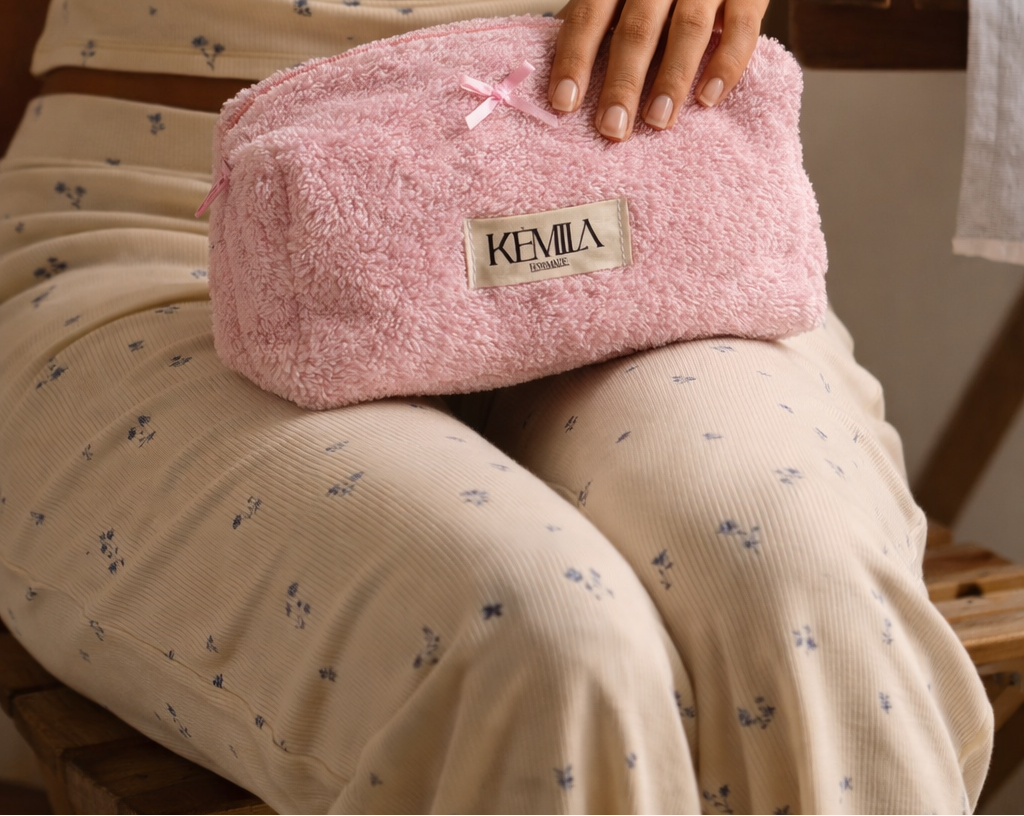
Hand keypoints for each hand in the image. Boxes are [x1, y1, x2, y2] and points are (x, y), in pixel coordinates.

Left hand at [548, 0, 770, 140]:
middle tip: (612, 128)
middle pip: (638, 28)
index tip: (564, 103)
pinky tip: (707, 99)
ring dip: (672, 79)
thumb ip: (596, 24)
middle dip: (623, 82)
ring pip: (689, 29)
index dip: (575, 59)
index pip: (589, 16)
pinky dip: (725, 66)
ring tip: (657, 121)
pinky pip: (740, 30)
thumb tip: (563, 83)